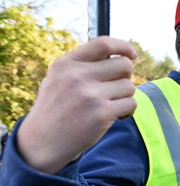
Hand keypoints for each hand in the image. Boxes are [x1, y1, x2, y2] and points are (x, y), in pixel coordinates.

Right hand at [17, 37, 136, 172]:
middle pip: (124, 65)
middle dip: (126, 76)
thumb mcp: (59, 78)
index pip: (103, 43)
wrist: (43, 142)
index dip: (123, 46)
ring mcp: (90, 95)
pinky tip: (115, 116)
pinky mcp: (101, 113)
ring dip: (125, 96)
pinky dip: (127, 111)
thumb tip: (121, 55)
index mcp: (67, 63)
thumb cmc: (57, 108)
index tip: (131, 54)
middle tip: (115, 88)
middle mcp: (78, 76)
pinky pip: (131, 104)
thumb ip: (84, 64)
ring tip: (109, 105)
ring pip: (129, 86)